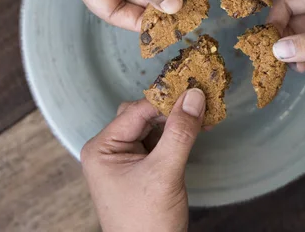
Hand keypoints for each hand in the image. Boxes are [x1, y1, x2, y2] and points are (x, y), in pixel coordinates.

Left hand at [81, 90, 205, 231]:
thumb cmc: (146, 222)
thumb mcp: (164, 173)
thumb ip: (180, 133)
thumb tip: (194, 96)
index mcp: (102, 148)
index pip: (136, 112)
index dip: (165, 99)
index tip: (194, 87)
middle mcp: (109, 150)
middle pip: (142, 116)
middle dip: (171, 110)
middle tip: (201, 100)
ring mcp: (124, 160)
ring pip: (152, 128)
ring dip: (176, 122)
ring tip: (203, 114)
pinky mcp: (140, 169)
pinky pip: (158, 143)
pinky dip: (176, 136)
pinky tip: (196, 130)